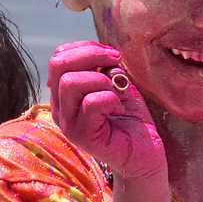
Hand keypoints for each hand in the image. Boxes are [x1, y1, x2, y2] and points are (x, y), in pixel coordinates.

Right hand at [48, 40, 165, 178]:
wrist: (144, 154)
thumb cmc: (130, 118)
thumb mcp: (115, 84)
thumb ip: (103, 67)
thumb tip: (102, 54)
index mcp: (64, 94)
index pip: (58, 57)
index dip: (86, 47)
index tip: (112, 56)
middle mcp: (60, 108)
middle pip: (58, 64)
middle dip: (92, 56)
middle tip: (117, 65)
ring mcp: (68, 124)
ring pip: (70, 82)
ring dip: (101, 80)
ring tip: (117, 93)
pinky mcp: (82, 136)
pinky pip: (91, 102)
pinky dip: (111, 99)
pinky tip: (119, 111)